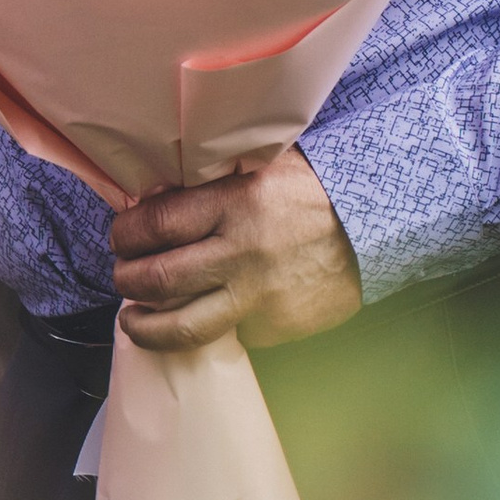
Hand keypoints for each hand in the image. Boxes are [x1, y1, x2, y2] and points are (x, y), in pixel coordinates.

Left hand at [108, 146, 362, 352]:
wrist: (378, 226)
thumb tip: (154, 199)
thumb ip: (213, 180)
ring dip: (144, 324)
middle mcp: (242, 252)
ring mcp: (258, 296)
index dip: (126, 233)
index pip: (156, 224)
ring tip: (134, 317)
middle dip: (127, 278)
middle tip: (123, 274)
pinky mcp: (274, 327)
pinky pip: (225, 335)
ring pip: (181, 326)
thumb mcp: (265, 165)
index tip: (122, 236)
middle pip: (157, 278)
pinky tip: (193, 318)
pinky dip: (203, 328)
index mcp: (237, 202)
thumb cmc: (314, 190)